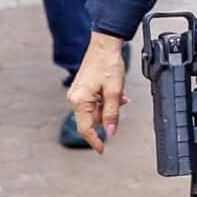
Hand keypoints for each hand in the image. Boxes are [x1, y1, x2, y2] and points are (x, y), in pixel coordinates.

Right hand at [65, 33, 129, 152]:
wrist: (105, 45)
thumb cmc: (108, 64)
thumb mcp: (115, 92)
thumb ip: (112, 114)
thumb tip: (110, 132)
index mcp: (80, 100)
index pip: (85, 128)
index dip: (95, 140)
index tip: (102, 150)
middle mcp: (75, 97)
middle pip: (92, 119)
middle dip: (108, 115)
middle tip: (121, 102)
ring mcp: (78, 93)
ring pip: (95, 110)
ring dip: (108, 106)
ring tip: (119, 93)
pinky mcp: (82, 88)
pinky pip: (94, 101)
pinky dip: (105, 100)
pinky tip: (114, 91)